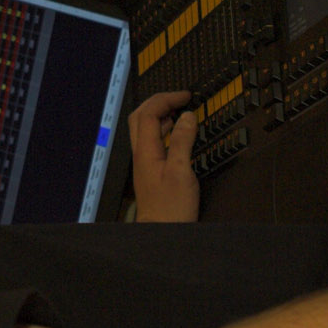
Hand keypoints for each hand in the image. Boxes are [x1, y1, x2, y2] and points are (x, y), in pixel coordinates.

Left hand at [130, 91, 200, 221]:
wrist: (161, 232)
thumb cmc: (171, 209)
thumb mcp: (181, 171)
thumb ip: (183, 141)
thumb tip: (187, 117)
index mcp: (146, 151)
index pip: (148, 113)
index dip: (165, 99)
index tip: (184, 96)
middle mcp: (141, 155)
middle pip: (140, 117)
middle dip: (158, 102)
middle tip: (178, 98)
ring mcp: (145, 162)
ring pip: (145, 129)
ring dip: (160, 115)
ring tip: (179, 110)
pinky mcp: (151, 170)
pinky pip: (153, 141)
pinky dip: (164, 130)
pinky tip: (177, 134)